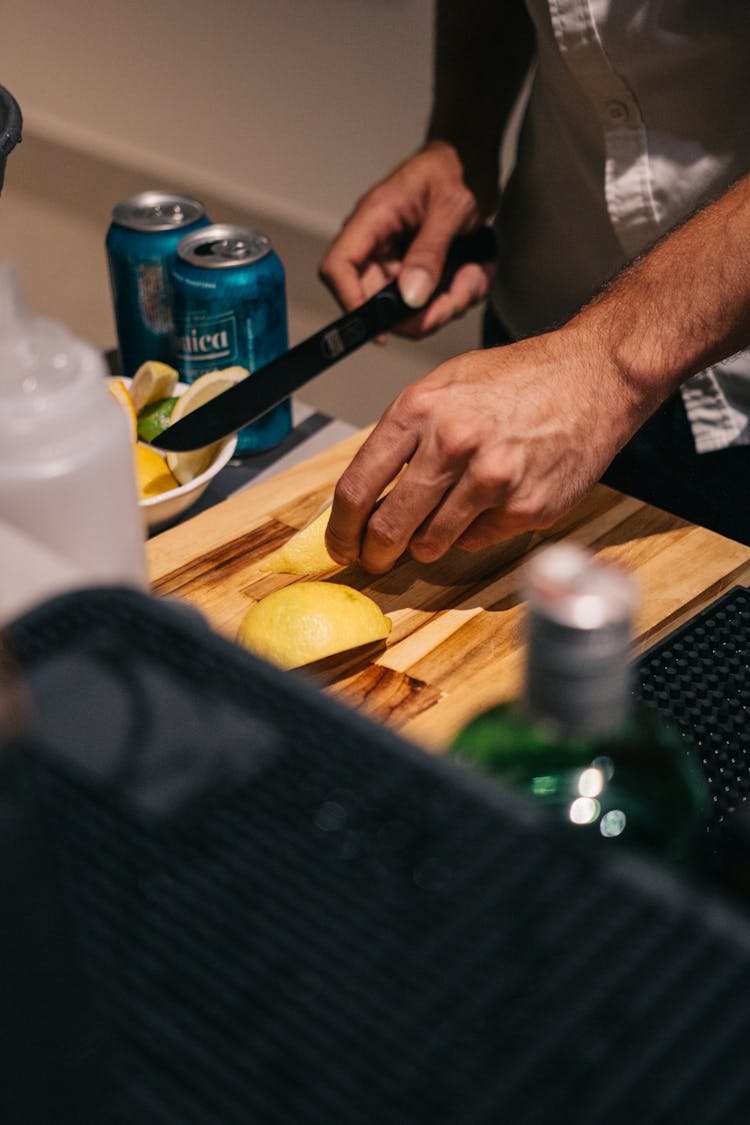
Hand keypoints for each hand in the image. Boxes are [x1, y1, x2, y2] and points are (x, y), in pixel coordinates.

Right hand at [318, 140, 494, 337]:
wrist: (472, 158)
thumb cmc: (458, 168)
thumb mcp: (450, 207)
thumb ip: (430, 251)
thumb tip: (411, 297)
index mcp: (372, 220)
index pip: (338, 269)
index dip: (352, 303)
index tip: (383, 329)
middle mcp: (378, 245)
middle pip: (377, 303)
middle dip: (421, 314)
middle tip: (457, 299)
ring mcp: (397, 261)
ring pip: (410, 310)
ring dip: (448, 303)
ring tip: (475, 274)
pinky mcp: (417, 271)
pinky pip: (432, 302)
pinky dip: (458, 294)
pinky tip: (475, 269)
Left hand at [324, 329, 644, 572]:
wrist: (594, 375)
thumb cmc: (519, 379)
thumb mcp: (446, 385)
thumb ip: (404, 435)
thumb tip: (368, 492)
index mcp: (420, 410)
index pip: (357, 488)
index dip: (340, 529)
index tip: (340, 545)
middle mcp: (452, 444)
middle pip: (389, 527)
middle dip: (376, 553)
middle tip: (375, 559)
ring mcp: (492, 480)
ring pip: (432, 543)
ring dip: (427, 543)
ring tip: (439, 524)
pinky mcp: (527, 508)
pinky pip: (478, 540)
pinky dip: (475, 532)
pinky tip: (491, 502)